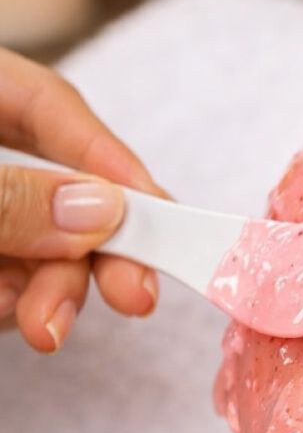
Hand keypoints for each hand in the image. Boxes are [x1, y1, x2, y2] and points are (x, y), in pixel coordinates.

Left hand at [0, 47, 166, 352]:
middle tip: (134, 299)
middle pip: (50, 190)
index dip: (110, 157)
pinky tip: (2, 313)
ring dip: (43, 290)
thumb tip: (100, 212)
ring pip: (25, 245)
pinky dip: (5, 301)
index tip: (157, 212)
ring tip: (40, 326)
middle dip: (87, 250)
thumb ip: (6, 194)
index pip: (50, 106)